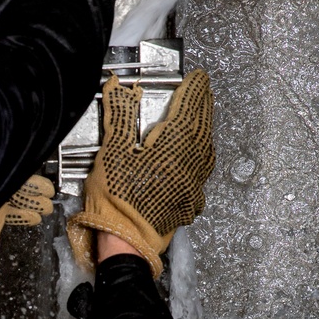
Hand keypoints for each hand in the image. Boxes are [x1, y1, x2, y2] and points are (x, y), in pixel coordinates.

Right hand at [67, 70, 214, 278]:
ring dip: (204, 129)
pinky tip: (196, 155)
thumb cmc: (117, 196)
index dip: (194, 90)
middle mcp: (192, 162)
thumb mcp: (112, 150)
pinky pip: (202, 170)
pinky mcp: (191, 200)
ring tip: (201, 116)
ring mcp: (195, 184)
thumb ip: (119, 116)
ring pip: (206, 149)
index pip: (189, 109)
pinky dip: (201, 154)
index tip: (198, 78)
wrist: (126, 240)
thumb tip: (119, 88)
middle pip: (202, 127)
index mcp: (174, 145)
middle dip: (203, 106)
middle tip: (203, 91)